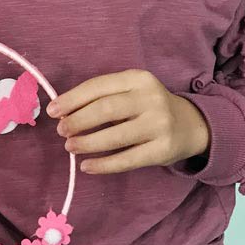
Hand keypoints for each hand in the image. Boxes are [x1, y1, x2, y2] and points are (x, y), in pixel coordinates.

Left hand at [45, 68, 210, 173]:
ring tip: (70, 146)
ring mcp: (159, 125)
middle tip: (61, 130)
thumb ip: (103, 96)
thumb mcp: (132, 91)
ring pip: (115, 136)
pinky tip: (87, 166)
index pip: (99, 86)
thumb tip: (64, 112)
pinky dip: (103, 165)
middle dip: (78, 120)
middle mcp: (151, 99)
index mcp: (139, 78)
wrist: (191, 125)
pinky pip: (126, 160)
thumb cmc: (149, 106)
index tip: (53, 111)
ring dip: (87, 143)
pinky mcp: (162, 150)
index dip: (73, 99)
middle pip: (106, 110)